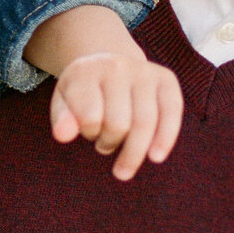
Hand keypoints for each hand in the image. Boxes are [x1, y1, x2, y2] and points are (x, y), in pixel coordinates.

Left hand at [51, 50, 182, 180]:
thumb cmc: (83, 93)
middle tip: (103, 145)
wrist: (107, 64)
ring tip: (122, 168)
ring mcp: (143, 71)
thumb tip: (62, 136)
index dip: (89, 133)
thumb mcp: (64, 103)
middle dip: (110, 143)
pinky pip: (172, 111)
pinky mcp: (166, 79)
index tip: (88, 132)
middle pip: (119, 124)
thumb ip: (61, 120)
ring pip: (145, 122)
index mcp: (85, 72)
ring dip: (133, 152)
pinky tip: (156, 157)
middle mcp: (116, 66)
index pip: (91, 118)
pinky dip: (166, 137)